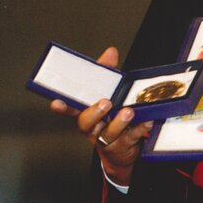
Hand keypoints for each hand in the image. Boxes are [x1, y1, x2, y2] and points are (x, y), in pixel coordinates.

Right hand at [49, 47, 152, 185]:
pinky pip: (130, 138)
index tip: (56, 102)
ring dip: (118, 122)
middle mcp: (92, 128)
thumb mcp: (108, 91)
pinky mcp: (122, 146)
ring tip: (128, 112)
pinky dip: (139, 128)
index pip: (69, 109)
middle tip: (105, 103)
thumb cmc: (110, 116)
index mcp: (84, 113)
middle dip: (94, 113)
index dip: (62, 106)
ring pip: (109, 133)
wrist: (121, 150)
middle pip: (86, 123)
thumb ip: (107, 73)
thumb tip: (110, 52)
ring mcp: (106, 139)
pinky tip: (146, 120)